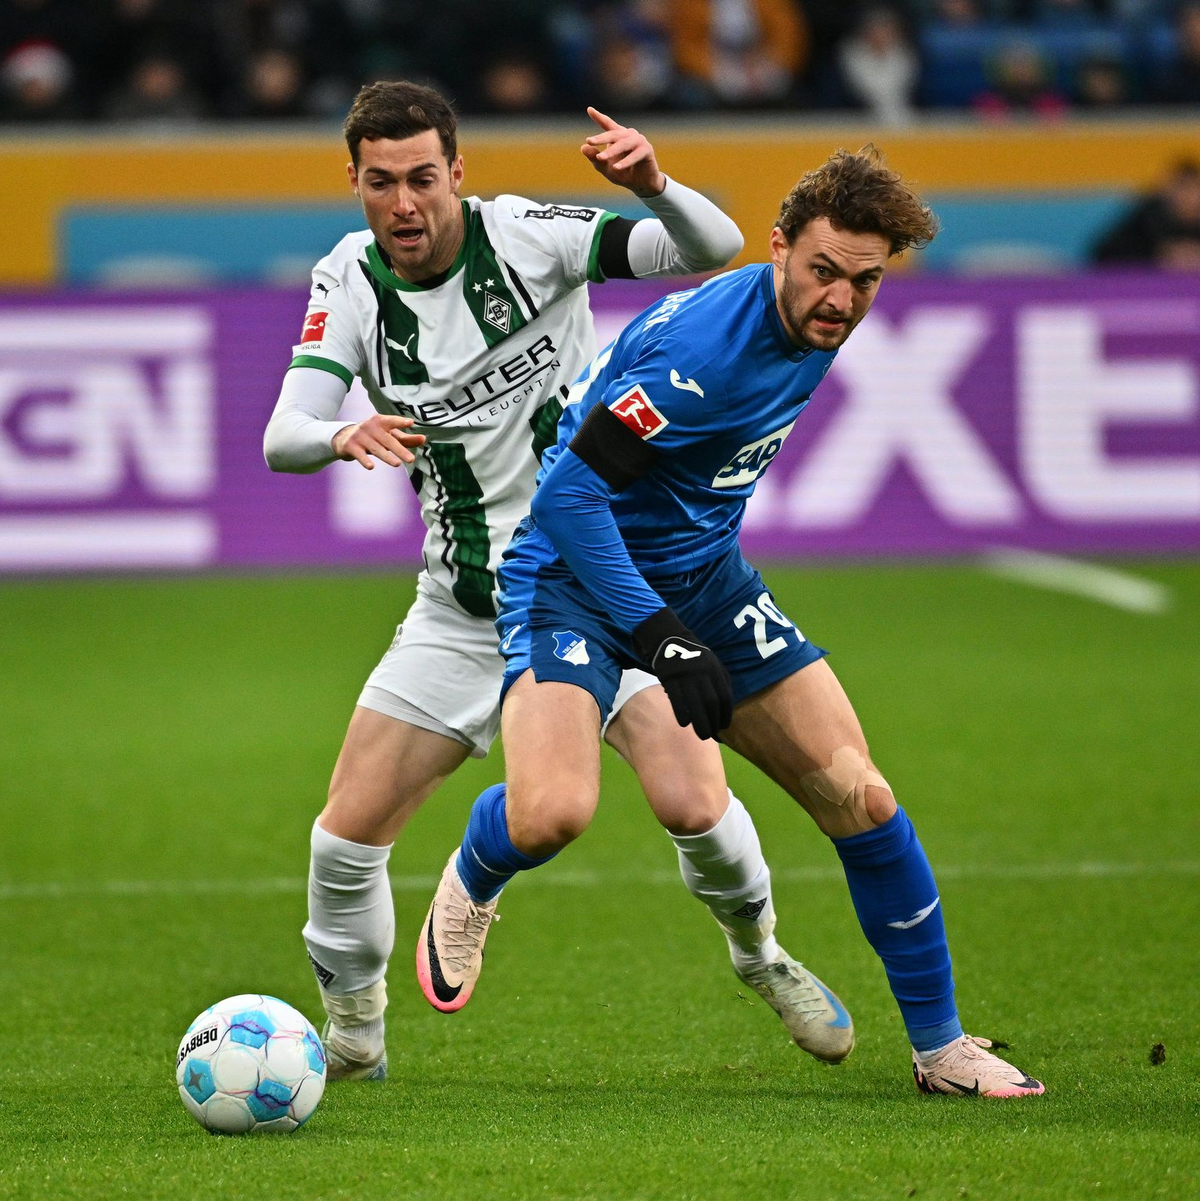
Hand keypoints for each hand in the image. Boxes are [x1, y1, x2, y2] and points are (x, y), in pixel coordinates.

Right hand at [332, 413, 424, 469]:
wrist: (344, 438)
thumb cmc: (373, 436)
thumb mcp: (388, 435)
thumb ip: (406, 438)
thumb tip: (424, 439)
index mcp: (381, 421)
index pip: (392, 421)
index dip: (400, 422)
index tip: (410, 423)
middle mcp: (370, 426)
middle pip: (388, 440)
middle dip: (400, 450)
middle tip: (411, 459)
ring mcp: (360, 436)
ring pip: (376, 449)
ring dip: (387, 457)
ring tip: (397, 464)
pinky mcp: (351, 446)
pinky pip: (360, 454)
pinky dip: (365, 460)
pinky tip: (371, 467)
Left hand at [581, 106, 665, 198]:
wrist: (641, 185)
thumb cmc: (623, 173)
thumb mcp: (605, 167)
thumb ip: (595, 158)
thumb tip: (583, 147)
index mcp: (618, 136)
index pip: (607, 124)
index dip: (599, 117)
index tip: (589, 109)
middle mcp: (629, 135)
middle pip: (613, 134)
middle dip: (601, 138)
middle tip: (589, 141)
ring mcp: (639, 141)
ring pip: (623, 144)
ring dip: (612, 151)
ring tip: (600, 158)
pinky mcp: (647, 150)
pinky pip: (635, 155)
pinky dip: (626, 162)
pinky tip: (616, 167)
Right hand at [632, 607, 732, 740]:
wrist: (668, 639)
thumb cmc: (693, 656)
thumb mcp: (712, 663)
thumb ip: (721, 681)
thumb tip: (726, 707)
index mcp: (715, 669)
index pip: (725, 696)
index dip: (726, 714)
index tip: (723, 726)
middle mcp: (703, 673)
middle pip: (711, 703)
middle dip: (713, 722)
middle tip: (711, 735)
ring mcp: (686, 675)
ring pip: (696, 703)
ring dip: (700, 722)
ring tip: (701, 734)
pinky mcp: (670, 678)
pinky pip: (677, 699)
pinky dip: (682, 713)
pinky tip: (684, 723)